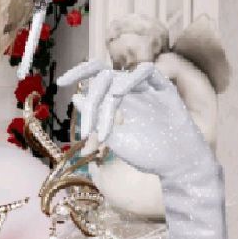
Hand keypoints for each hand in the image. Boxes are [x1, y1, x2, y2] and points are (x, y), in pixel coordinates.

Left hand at [58, 59, 214, 180]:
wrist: (177, 166)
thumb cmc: (146, 154)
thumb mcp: (113, 138)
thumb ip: (96, 118)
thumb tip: (76, 97)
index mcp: (117, 100)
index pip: (95, 77)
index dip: (78, 73)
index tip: (60, 82)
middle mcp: (131, 91)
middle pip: (105, 76)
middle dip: (93, 97)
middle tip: (88, 127)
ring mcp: (148, 90)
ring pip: (124, 73)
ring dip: (109, 89)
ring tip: (105, 112)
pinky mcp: (166, 90)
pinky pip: (150, 72)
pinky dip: (132, 78)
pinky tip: (120, 92)